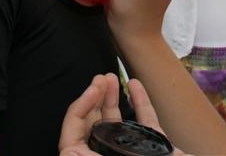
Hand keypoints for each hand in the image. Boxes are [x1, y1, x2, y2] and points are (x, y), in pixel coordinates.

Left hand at [59, 74, 187, 155]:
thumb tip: (69, 153)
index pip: (74, 139)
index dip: (79, 110)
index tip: (93, 90)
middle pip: (94, 127)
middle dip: (96, 99)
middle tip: (102, 79)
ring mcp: (134, 154)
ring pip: (117, 123)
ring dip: (114, 98)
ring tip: (114, 78)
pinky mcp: (155, 149)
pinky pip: (144, 123)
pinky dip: (141, 103)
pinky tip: (136, 85)